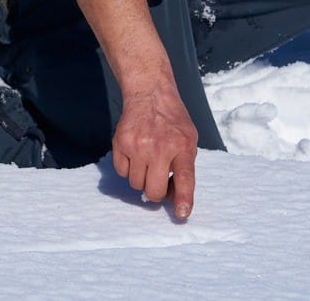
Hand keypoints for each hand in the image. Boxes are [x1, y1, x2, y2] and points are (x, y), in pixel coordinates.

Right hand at [113, 82, 198, 219]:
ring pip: (136, 184)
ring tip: (147, 162)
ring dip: (142, 179)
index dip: (183, 200)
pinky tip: (134, 154)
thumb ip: (184, 166)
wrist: (149, 94)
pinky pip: (122, 172)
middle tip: (158, 181)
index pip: (184, 179)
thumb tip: (173, 196)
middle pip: (154, 191)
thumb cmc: (173, 120)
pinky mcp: (120, 143)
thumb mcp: (189, 139)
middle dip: (157, 192)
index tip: (181, 214)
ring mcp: (137, 146)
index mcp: (182, 146)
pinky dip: (128, 169)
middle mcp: (159, 147)